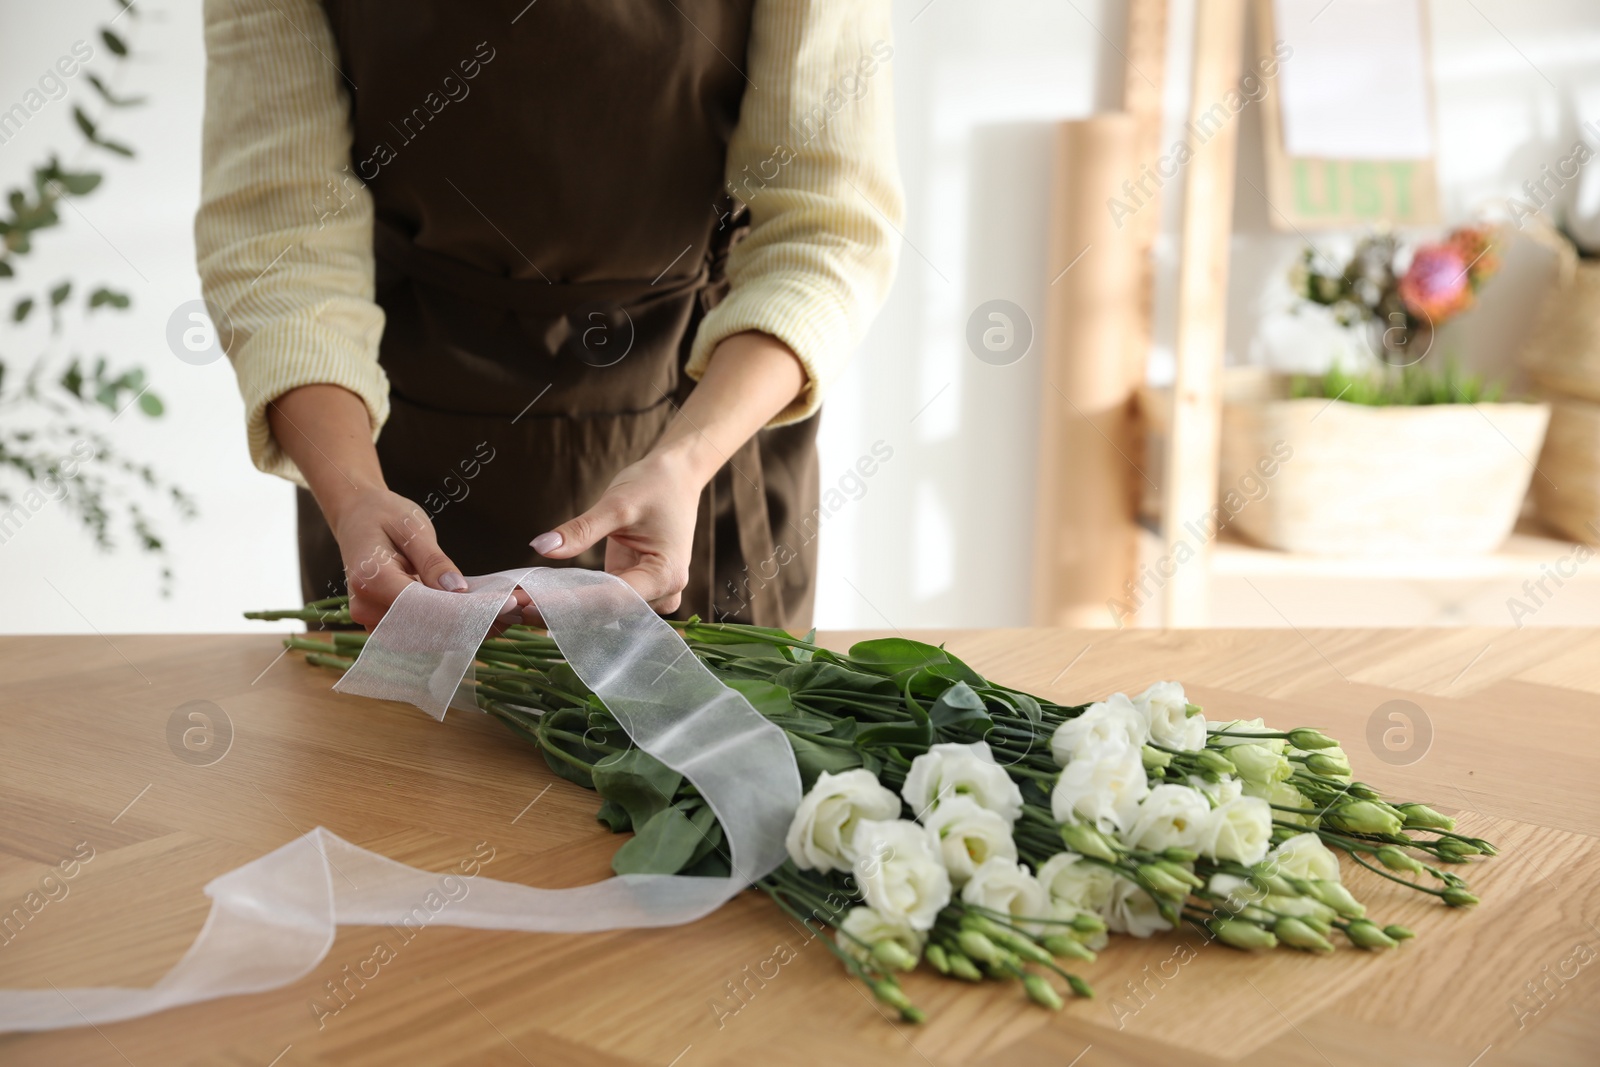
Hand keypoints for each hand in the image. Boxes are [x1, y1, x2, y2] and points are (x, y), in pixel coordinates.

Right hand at [267, 385, 522, 629]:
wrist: (357, 518)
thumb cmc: (384, 516)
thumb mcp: (412, 527)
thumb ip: (434, 561)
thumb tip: (458, 591)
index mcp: (371, 581)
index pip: (424, 608)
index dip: (467, 611)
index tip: (505, 605)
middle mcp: (366, 609)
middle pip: (428, 630)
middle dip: (474, 624)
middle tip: (517, 612)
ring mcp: (373, 621)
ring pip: (428, 638)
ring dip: (468, 630)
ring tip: (508, 616)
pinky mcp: (386, 625)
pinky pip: (423, 633)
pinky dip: (453, 628)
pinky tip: (484, 618)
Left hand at [531, 330, 806, 614]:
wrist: (677, 477)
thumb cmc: (655, 485)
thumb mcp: (617, 504)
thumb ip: (581, 530)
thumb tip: (541, 546)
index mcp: (666, 575)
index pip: (613, 598)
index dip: (571, 603)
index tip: (530, 601)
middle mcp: (661, 592)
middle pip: (607, 613)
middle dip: (563, 611)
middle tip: (515, 606)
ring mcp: (649, 593)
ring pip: (604, 614)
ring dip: (567, 610)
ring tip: (522, 604)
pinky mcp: (634, 586)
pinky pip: (603, 601)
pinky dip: (575, 600)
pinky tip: (541, 598)